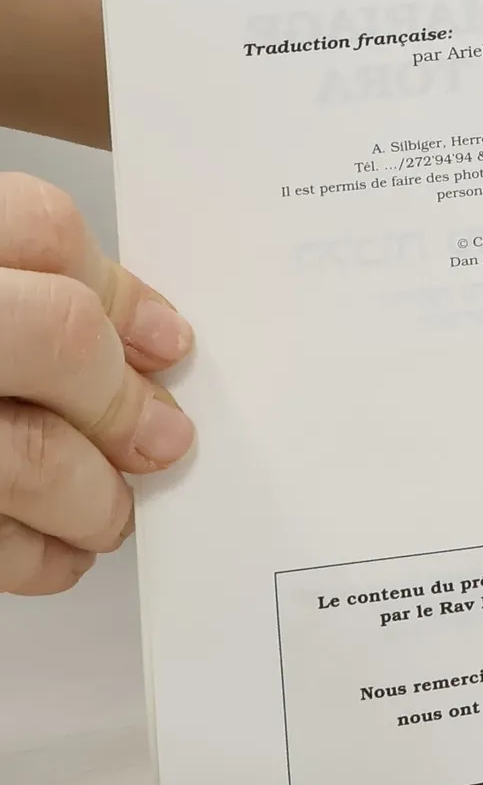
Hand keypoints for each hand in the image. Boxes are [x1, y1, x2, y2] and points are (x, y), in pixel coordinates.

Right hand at [1, 172, 194, 593]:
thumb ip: (14, 290)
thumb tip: (141, 344)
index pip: (41, 230)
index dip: (120, 292)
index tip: (166, 344)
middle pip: (54, 337)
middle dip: (119, 402)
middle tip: (160, 440)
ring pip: (21, 455)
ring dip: (87, 496)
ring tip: (108, 513)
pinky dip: (27, 555)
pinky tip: (51, 555)